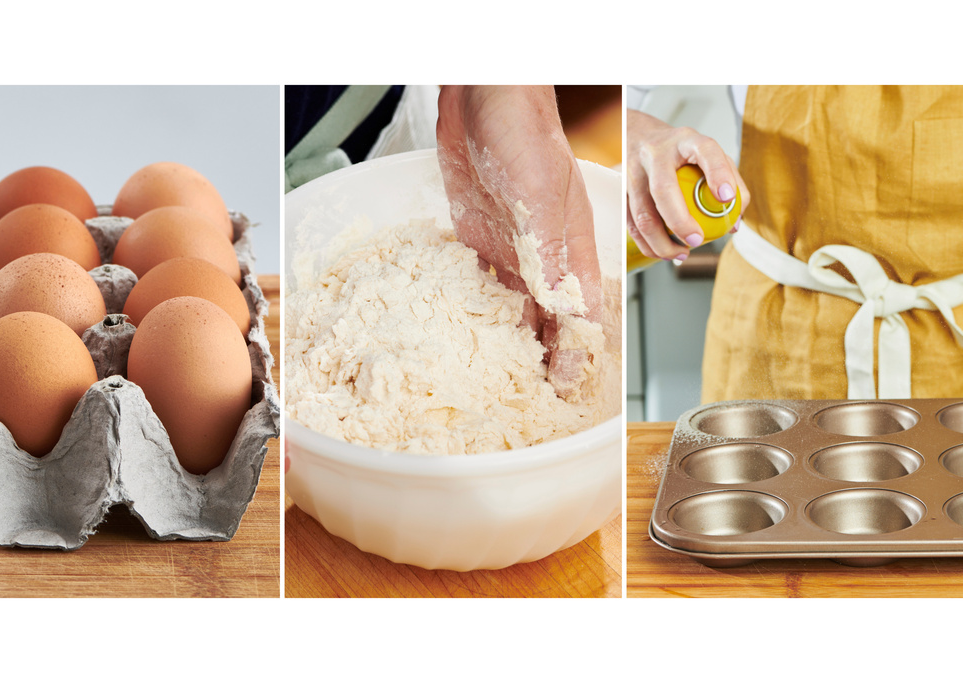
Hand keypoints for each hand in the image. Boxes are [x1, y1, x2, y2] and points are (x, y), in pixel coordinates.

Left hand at [436, 86, 601, 396]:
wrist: (484, 100)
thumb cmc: (526, 139)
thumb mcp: (542, 202)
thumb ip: (551, 257)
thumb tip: (561, 313)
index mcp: (574, 251)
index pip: (583, 316)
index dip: (577, 355)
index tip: (564, 390)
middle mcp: (545, 258)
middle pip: (550, 320)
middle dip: (544, 358)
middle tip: (529, 397)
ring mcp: (511, 251)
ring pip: (514, 308)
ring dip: (508, 342)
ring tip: (495, 378)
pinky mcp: (478, 241)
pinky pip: (479, 286)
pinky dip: (475, 312)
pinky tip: (462, 334)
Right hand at [627, 109, 749, 261]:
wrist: (637, 136)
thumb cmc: (679, 152)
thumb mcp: (707, 155)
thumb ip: (729, 181)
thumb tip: (733, 223)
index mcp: (685, 141)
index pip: (704, 151)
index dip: (717, 174)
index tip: (727, 198)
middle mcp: (656, 153)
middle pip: (663, 189)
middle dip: (680, 221)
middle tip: (696, 240)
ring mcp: (632, 172)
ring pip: (643, 214)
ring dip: (662, 241)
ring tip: (682, 253)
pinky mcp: (620, 190)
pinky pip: (631, 224)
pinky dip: (647, 244)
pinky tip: (663, 252)